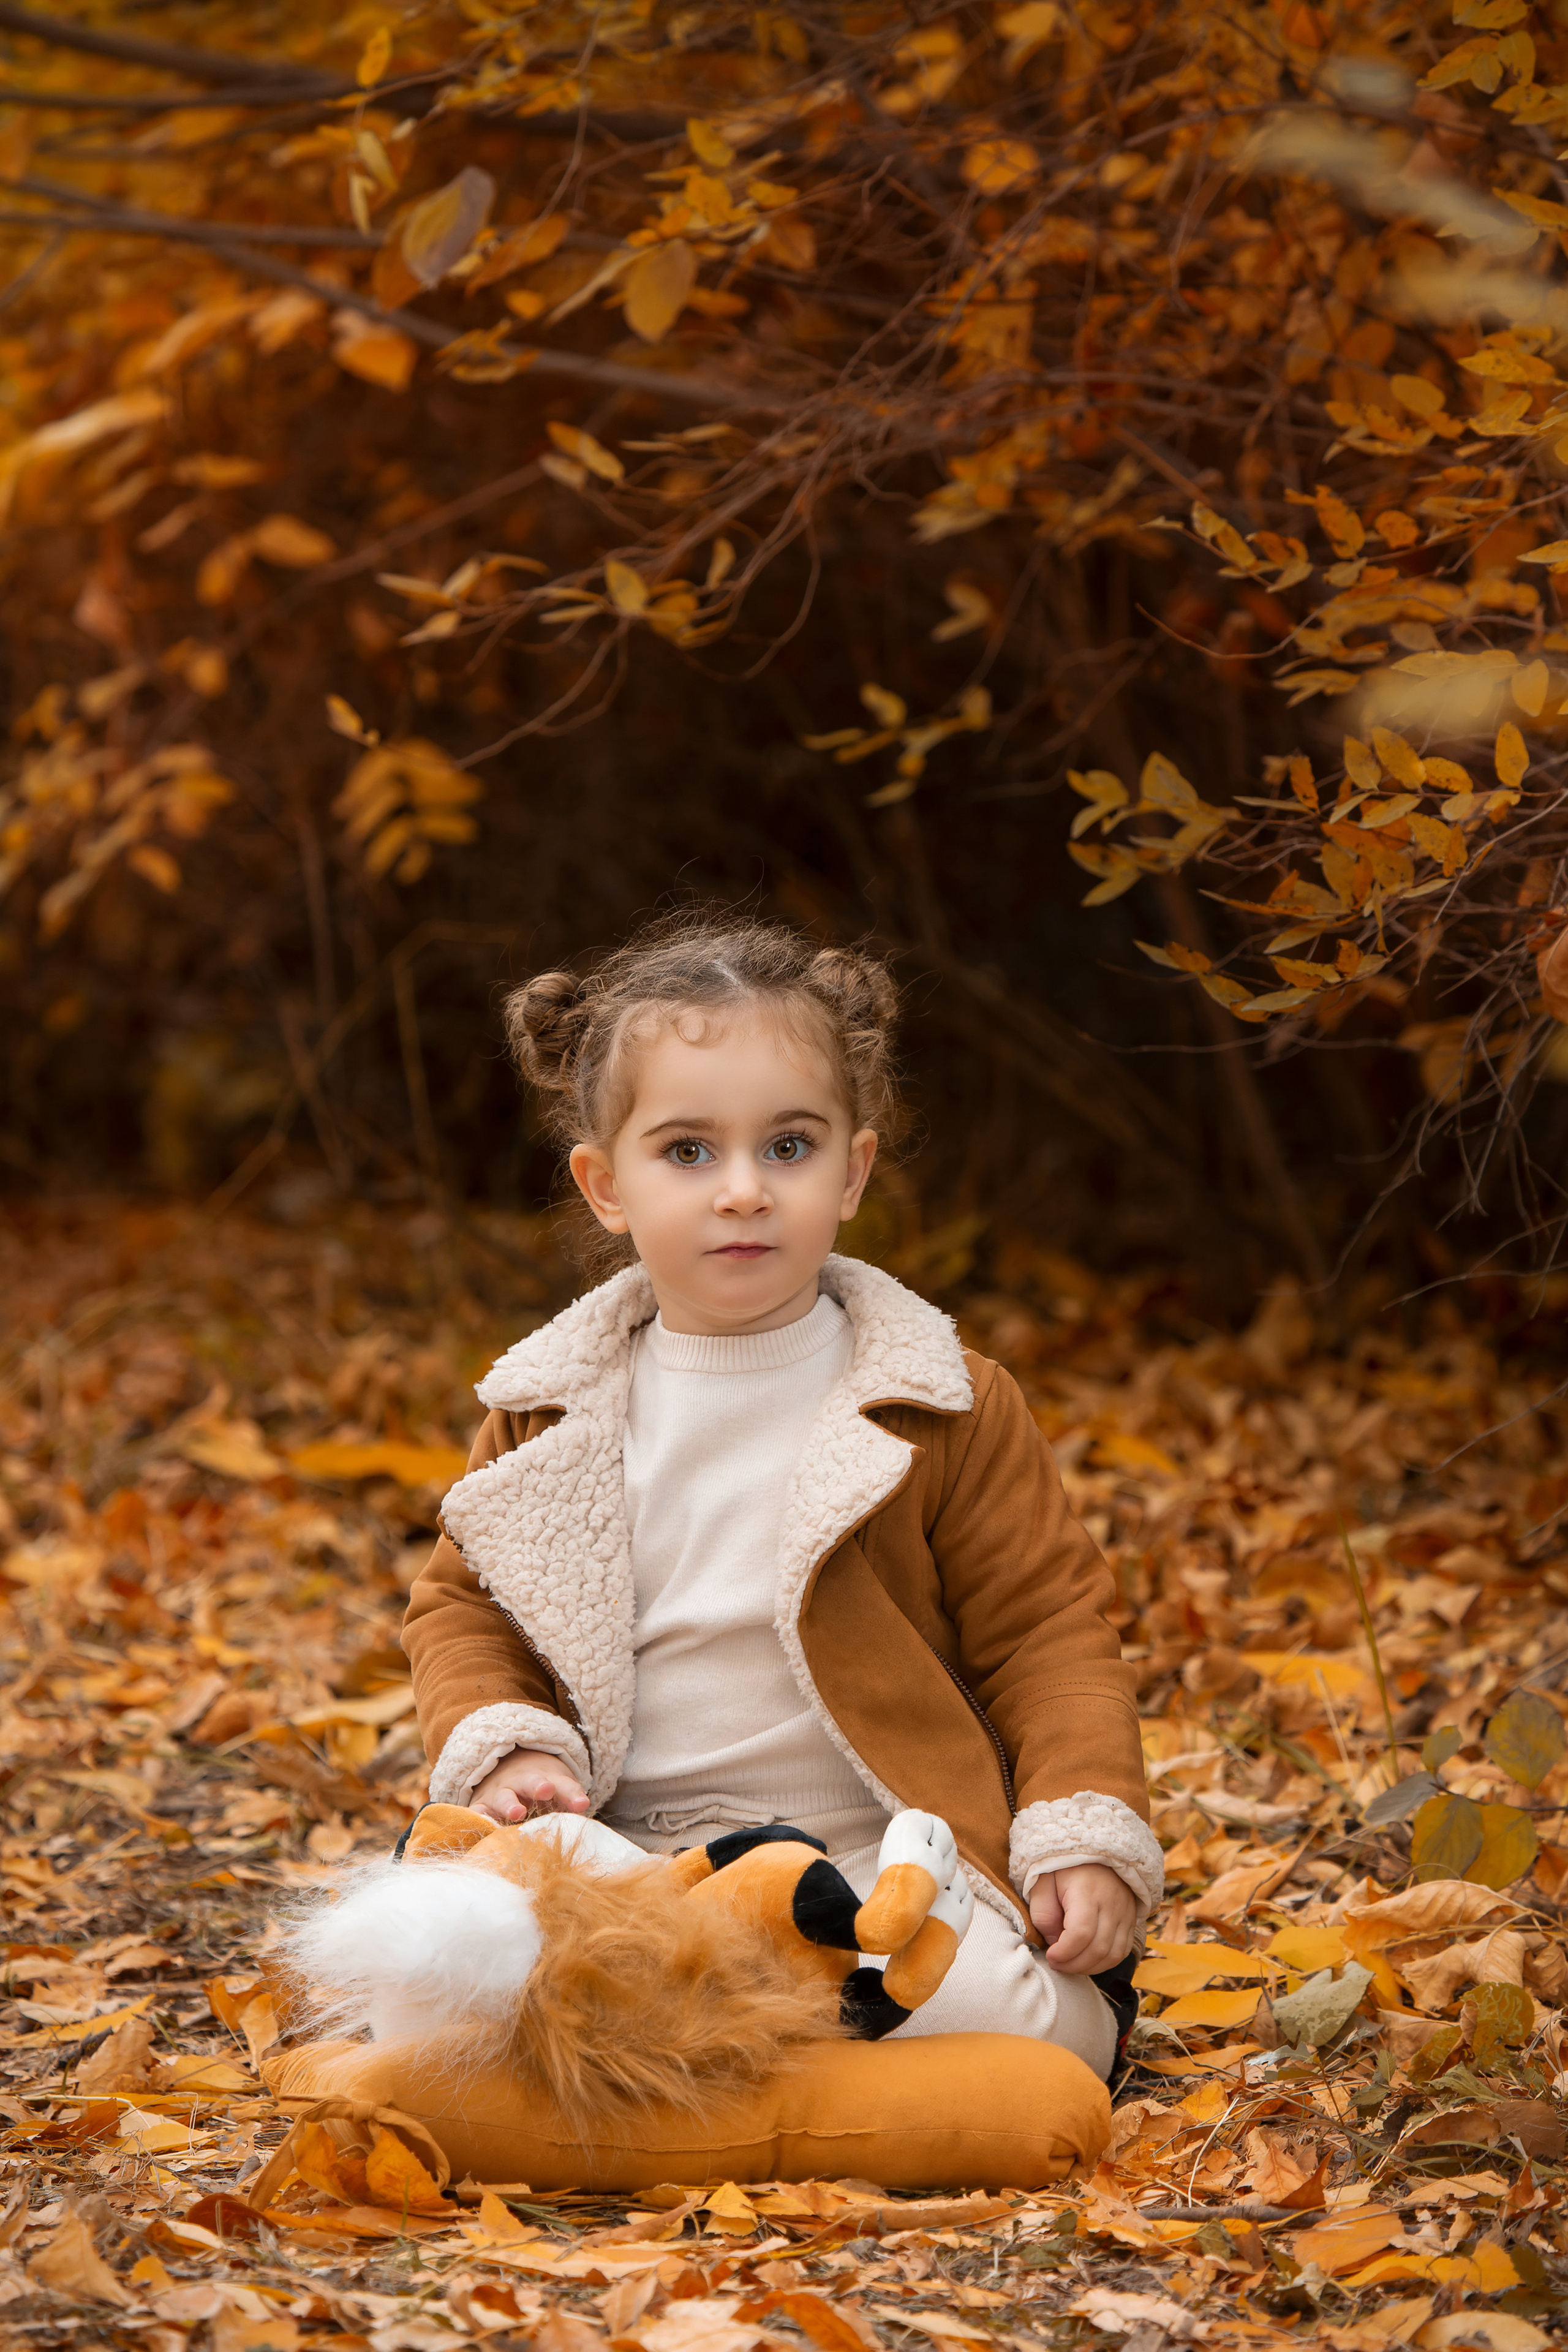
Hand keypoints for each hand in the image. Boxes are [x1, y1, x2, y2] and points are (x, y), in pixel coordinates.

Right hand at [470, 1747, 589, 1825]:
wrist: (507, 1769)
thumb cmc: (540, 1788)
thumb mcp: (559, 1788)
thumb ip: (571, 1798)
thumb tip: (583, 1806)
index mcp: (546, 1780)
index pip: (563, 1785)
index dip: (571, 1793)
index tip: (581, 1803)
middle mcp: (521, 1783)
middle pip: (530, 1782)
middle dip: (538, 1785)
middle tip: (546, 1789)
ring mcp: (500, 1794)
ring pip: (503, 1797)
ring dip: (510, 1804)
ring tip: (517, 1812)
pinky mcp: (482, 1805)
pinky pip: (477, 1812)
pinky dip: (477, 1818)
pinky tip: (479, 1827)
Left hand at [1030, 1863, 1137, 1973]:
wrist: (1096, 1851)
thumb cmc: (1065, 1867)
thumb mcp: (1043, 1881)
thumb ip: (1043, 1912)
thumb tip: (1053, 1941)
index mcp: (1087, 1891)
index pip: (1081, 1933)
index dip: (1064, 1952)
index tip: (1050, 1955)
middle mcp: (1111, 1904)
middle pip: (1098, 1948)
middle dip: (1074, 1964)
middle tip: (1056, 1963)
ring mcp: (1125, 1913)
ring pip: (1113, 1954)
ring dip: (1090, 1967)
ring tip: (1070, 1964)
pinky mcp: (1131, 1920)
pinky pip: (1123, 1951)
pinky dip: (1105, 1962)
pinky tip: (1088, 1960)